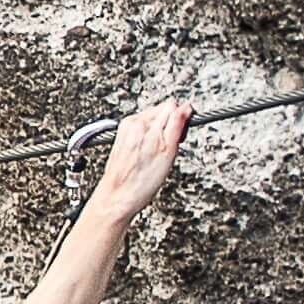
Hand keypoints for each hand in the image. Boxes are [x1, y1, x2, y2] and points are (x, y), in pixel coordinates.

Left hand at [91, 99, 189, 218]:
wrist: (117, 197)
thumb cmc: (140, 181)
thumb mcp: (168, 151)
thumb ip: (177, 124)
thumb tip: (186, 107)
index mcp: (142, 122)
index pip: (172, 106)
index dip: (181, 121)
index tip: (179, 136)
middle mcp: (131, 123)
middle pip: (162, 112)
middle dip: (170, 127)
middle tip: (167, 149)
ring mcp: (125, 130)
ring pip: (154, 122)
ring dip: (161, 134)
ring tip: (157, 155)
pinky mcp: (122, 139)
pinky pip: (144, 132)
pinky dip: (150, 140)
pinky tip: (148, 156)